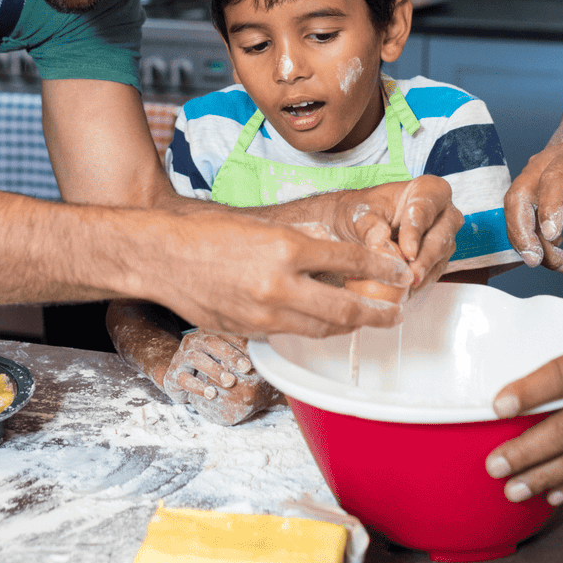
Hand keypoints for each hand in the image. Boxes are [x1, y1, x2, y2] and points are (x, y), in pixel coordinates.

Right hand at [149, 205, 414, 337]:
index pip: (351, 261)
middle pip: (346, 307)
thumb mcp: (263, 228)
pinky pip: (293, 334)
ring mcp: (264, 314)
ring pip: (323, 328)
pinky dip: (314, 328)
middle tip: (398, 311)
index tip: (401, 272)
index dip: (383, 268)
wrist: (160, 258)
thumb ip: (302, 245)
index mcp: (286, 248)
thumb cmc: (206, 234)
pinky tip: (324, 321)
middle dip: (379, 312)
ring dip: (350, 325)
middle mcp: (279, 285)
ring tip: (367, 318)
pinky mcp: (249, 331)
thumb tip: (340, 260)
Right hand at [160, 331, 279, 425]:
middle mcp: (193, 342)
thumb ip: (242, 353)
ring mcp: (181, 357)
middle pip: (210, 342)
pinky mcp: (173, 376)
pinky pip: (184, 379)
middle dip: (229, 354)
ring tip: (230, 381)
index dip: (241, 343)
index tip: (256, 355)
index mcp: (208, 333)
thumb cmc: (209, 366)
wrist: (177, 376)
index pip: (225, 333)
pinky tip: (212, 394)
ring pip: (196, 359)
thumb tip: (271, 353)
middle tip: (245, 367)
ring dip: (214, 369)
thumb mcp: (224, 357)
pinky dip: (199, 386)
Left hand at [336, 175, 461, 290]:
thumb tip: (380, 240)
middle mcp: (442, 212)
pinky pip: (434, 272)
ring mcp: (443, 236)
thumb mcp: (357, 214)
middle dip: (425, 257)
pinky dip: (419, 283)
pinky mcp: (437, 258)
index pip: (426, 208)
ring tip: (404, 287)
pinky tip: (404, 291)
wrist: (355, 227)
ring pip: (441, 256)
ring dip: (423, 274)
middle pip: (441, 234)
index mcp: (426, 190)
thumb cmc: (361, 212)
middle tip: (410, 275)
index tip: (407, 251)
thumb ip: (368, 225)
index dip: (416, 231)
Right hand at [503, 135, 562, 270]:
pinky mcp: (521, 196)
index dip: (549, 206)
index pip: (553, 179)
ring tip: (558, 263)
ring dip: (527, 242)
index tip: (553, 236)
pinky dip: (530, 241)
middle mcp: (539, 166)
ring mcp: (526, 179)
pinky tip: (553, 251)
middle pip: (519, 197)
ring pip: (513, 212)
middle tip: (536, 261)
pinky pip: (517, 220)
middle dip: (523, 232)